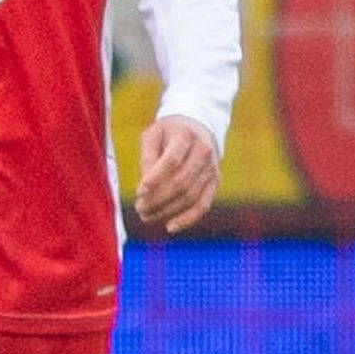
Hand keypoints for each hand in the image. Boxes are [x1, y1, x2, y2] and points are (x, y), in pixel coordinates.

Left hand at [132, 115, 222, 232]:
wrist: (197, 126)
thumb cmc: (168, 133)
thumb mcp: (152, 136)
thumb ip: (147, 158)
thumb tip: (144, 188)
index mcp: (186, 136)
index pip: (172, 161)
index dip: (155, 178)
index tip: (139, 192)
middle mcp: (203, 151)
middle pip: (182, 182)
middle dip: (158, 199)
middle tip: (139, 208)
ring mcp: (212, 168)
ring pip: (191, 196)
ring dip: (168, 210)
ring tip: (147, 216)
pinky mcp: (215, 181)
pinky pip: (204, 204)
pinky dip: (188, 218)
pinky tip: (171, 227)